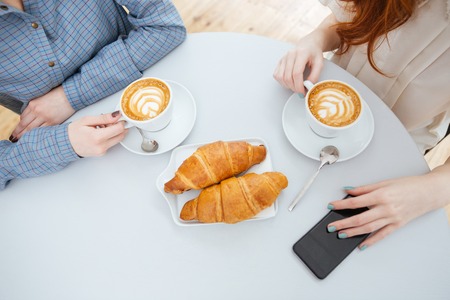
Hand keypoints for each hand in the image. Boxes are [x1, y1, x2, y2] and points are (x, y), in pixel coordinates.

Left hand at [12, 85, 74, 138]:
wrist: (70, 96)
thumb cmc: (57, 95)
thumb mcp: (41, 97)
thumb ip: (35, 106)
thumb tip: (29, 116)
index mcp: (33, 104)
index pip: (22, 117)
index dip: (20, 124)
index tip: (18, 129)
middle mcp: (38, 111)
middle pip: (25, 125)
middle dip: (19, 132)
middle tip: (14, 138)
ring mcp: (45, 118)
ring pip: (32, 129)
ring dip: (26, 135)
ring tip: (22, 140)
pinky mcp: (54, 122)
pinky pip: (43, 130)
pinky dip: (38, 134)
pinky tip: (36, 138)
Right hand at [68, 111, 126, 156]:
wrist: (65, 144)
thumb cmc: (73, 132)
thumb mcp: (87, 120)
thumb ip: (104, 118)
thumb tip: (117, 115)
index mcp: (97, 137)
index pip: (119, 129)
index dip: (121, 122)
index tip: (120, 117)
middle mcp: (101, 147)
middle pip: (121, 135)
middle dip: (118, 127)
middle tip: (109, 121)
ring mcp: (102, 152)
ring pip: (117, 139)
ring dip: (114, 132)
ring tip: (101, 127)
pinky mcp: (102, 153)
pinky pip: (111, 144)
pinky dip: (109, 137)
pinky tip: (100, 133)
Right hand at [273, 38, 323, 94]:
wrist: (308, 45)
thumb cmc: (314, 53)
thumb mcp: (319, 63)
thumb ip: (315, 75)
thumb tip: (308, 86)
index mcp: (301, 53)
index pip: (296, 73)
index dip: (299, 85)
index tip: (303, 91)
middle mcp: (290, 55)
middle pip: (287, 77)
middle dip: (294, 87)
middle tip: (300, 91)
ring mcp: (283, 58)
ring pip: (280, 77)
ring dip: (287, 86)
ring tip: (295, 86)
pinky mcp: (280, 62)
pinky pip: (276, 75)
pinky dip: (282, 82)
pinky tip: (289, 82)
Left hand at [326, 170, 449, 248]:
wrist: (429, 192)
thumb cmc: (408, 185)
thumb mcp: (384, 182)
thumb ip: (365, 188)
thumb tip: (348, 190)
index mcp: (381, 195)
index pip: (356, 202)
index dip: (341, 205)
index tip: (330, 206)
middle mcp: (386, 208)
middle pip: (360, 218)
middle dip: (343, 223)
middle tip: (331, 226)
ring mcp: (392, 218)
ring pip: (369, 228)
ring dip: (353, 233)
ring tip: (341, 235)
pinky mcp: (398, 225)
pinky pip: (382, 235)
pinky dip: (371, 241)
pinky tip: (361, 245)